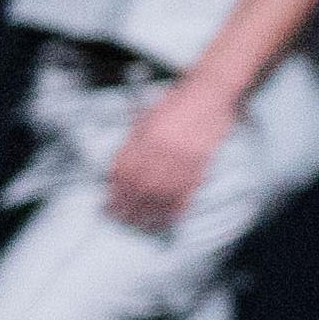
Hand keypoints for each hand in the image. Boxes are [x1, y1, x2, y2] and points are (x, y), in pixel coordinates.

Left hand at [103, 85, 233, 234]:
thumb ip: (132, 143)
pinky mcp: (201, 163)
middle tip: (122, 221)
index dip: (114, 193)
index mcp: (143, 137)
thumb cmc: (176, 103)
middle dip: (128, 208)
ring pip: (161, 194)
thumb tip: (119, 171)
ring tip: (142, 226)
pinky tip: (169, 219)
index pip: (122, 172)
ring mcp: (181, 157)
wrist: (210, 92)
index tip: (108, 206)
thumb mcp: (145, 118)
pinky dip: (176, 208)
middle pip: (139, 187)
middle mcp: (160, 149)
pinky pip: (186, 191)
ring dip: (150, 214)